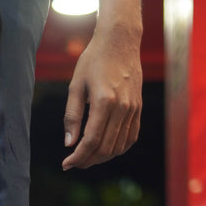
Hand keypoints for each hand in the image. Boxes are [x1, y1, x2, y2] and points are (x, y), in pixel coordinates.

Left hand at [62, 27, 141, 169]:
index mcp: (104, 101)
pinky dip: (118, 149)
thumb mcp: (75, 85)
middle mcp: (122, 107)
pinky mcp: (139, 108)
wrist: (120, 41)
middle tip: (74, 163)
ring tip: (87, 157)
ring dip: (102, 158)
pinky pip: (131, 138)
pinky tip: (104, 150)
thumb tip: (69, 144)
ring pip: (118, 147)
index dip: (78, 157)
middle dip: (88, 160)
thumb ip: (72, 116)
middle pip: (105, 148)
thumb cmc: (93, 60)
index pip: (91, 141)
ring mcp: (133, 109)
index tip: (66, 164)